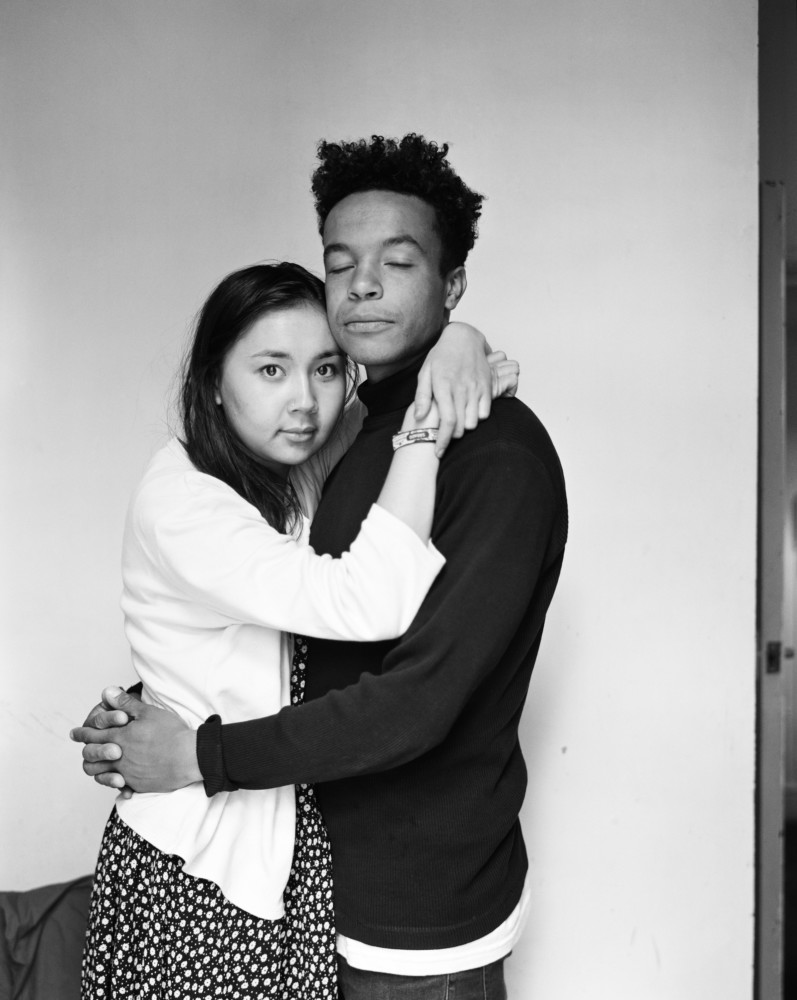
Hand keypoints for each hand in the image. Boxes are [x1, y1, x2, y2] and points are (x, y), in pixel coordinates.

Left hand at [70, 687, 200, 792]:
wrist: (188, 757)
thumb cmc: (171, 733)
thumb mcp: (148, 712)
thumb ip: (126, 703)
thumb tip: (107, 692)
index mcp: (120, 737)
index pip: (93, 735)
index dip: (82, 733)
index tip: (75, 733)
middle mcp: (120, 757)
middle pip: (92, 756)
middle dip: (86, 751)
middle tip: (82, 748)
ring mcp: (127, 773)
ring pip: (101, 774)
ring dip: (96, 769)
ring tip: (95, 766)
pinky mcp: (138, 784)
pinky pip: (119, 787)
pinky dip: (115, 784)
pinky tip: (118, 782)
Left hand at [414, 322, 518, 455]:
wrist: (463, 338)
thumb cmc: (441, 356)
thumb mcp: (425, 373)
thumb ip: (422, 396)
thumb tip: (418, 417)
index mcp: (443, 386)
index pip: (446, 422)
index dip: (443, 441)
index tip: (438, 452)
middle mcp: (461, 388)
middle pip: (460, 426)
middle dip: (452, 437)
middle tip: (445, 436)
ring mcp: (476, 387)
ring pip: (473, 422)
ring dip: (464, 427)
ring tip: (456, 422)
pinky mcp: (487, 386)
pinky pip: (485, 412)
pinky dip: (477, 418)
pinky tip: (468, 413)